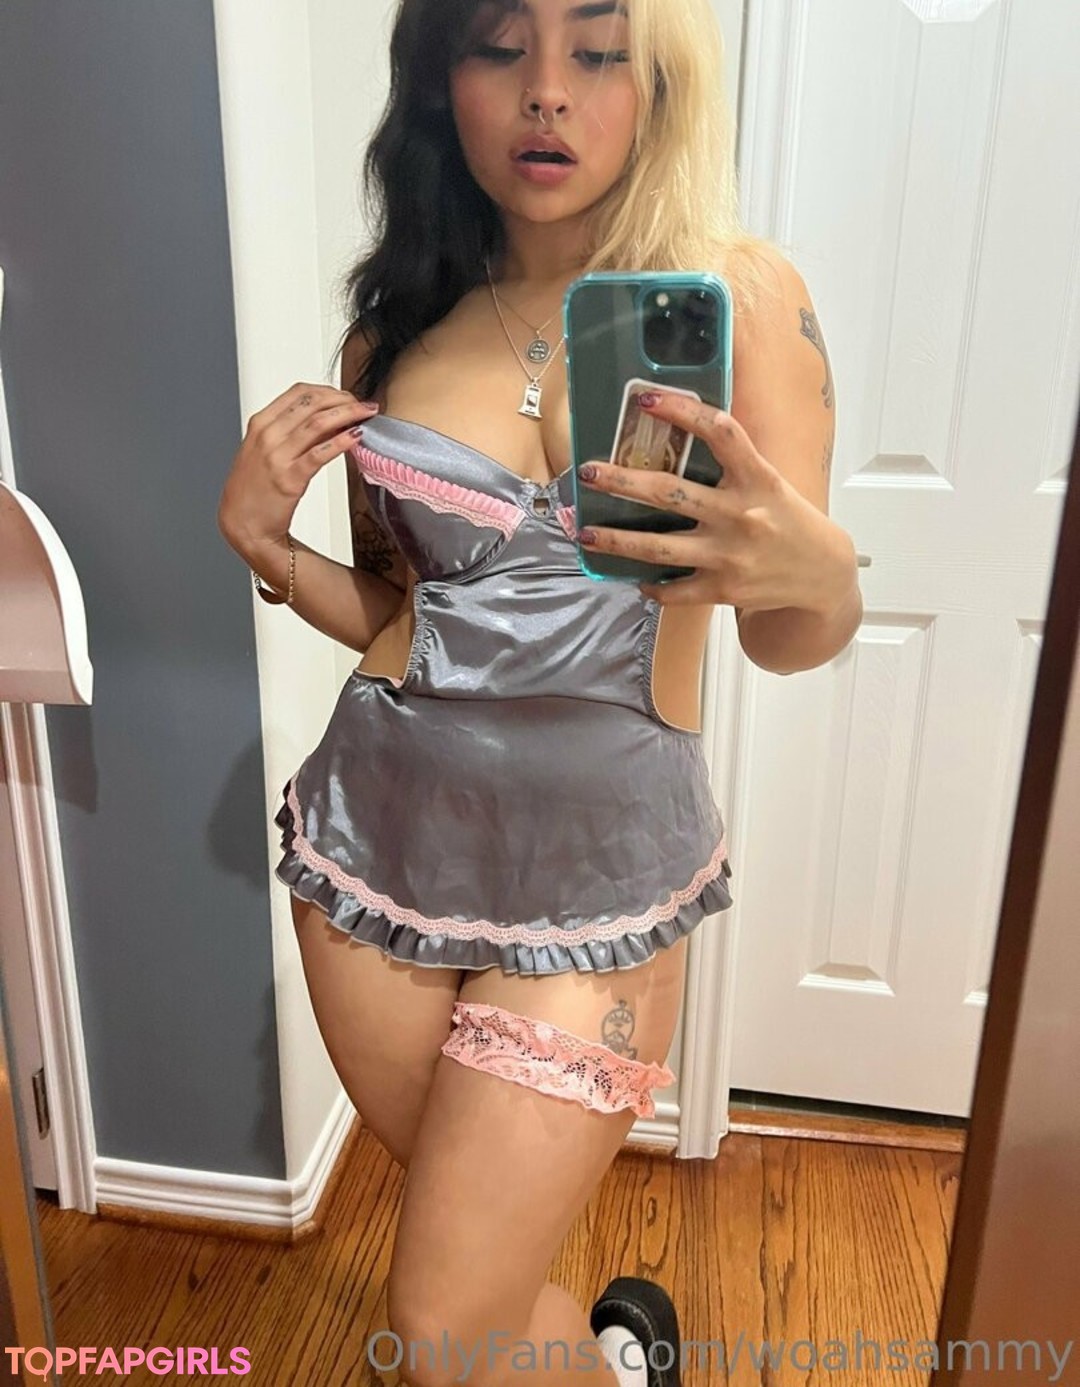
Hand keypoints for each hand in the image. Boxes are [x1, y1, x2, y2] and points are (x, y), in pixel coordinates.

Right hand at [217, 384, 379, 560]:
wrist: (243, 524)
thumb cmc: (254, 489)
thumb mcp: (265, 451)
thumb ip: (292, 433)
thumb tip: (329, 419)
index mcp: (261, 423)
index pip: (298, 393)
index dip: (327, 391)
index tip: (345, 396)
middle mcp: (268, 435)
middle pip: (312, 403)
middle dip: (343, 399)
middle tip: (362, 405)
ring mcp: (278, 456)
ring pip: (319, 423)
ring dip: (348, 414)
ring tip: (367, 414)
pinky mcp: (290, 478)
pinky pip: (320, 453)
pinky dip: (342, 441)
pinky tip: (356, 437)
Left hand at [576, 390, 856, 613]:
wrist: (822, 575)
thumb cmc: (789, 521)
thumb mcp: (770, 482)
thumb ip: (732, 464)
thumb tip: (679, 433)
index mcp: (757, 477)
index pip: (720, 432)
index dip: (681, 411)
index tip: (644, 399)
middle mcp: (741, 514)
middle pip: (669, 492)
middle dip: (621, 481)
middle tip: (587, 472)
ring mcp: (729, 555)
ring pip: (659, 547)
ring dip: (616, 540)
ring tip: (585, 532)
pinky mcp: (723, 589)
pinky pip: (675, 590)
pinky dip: (652, 585)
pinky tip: (635, 577)